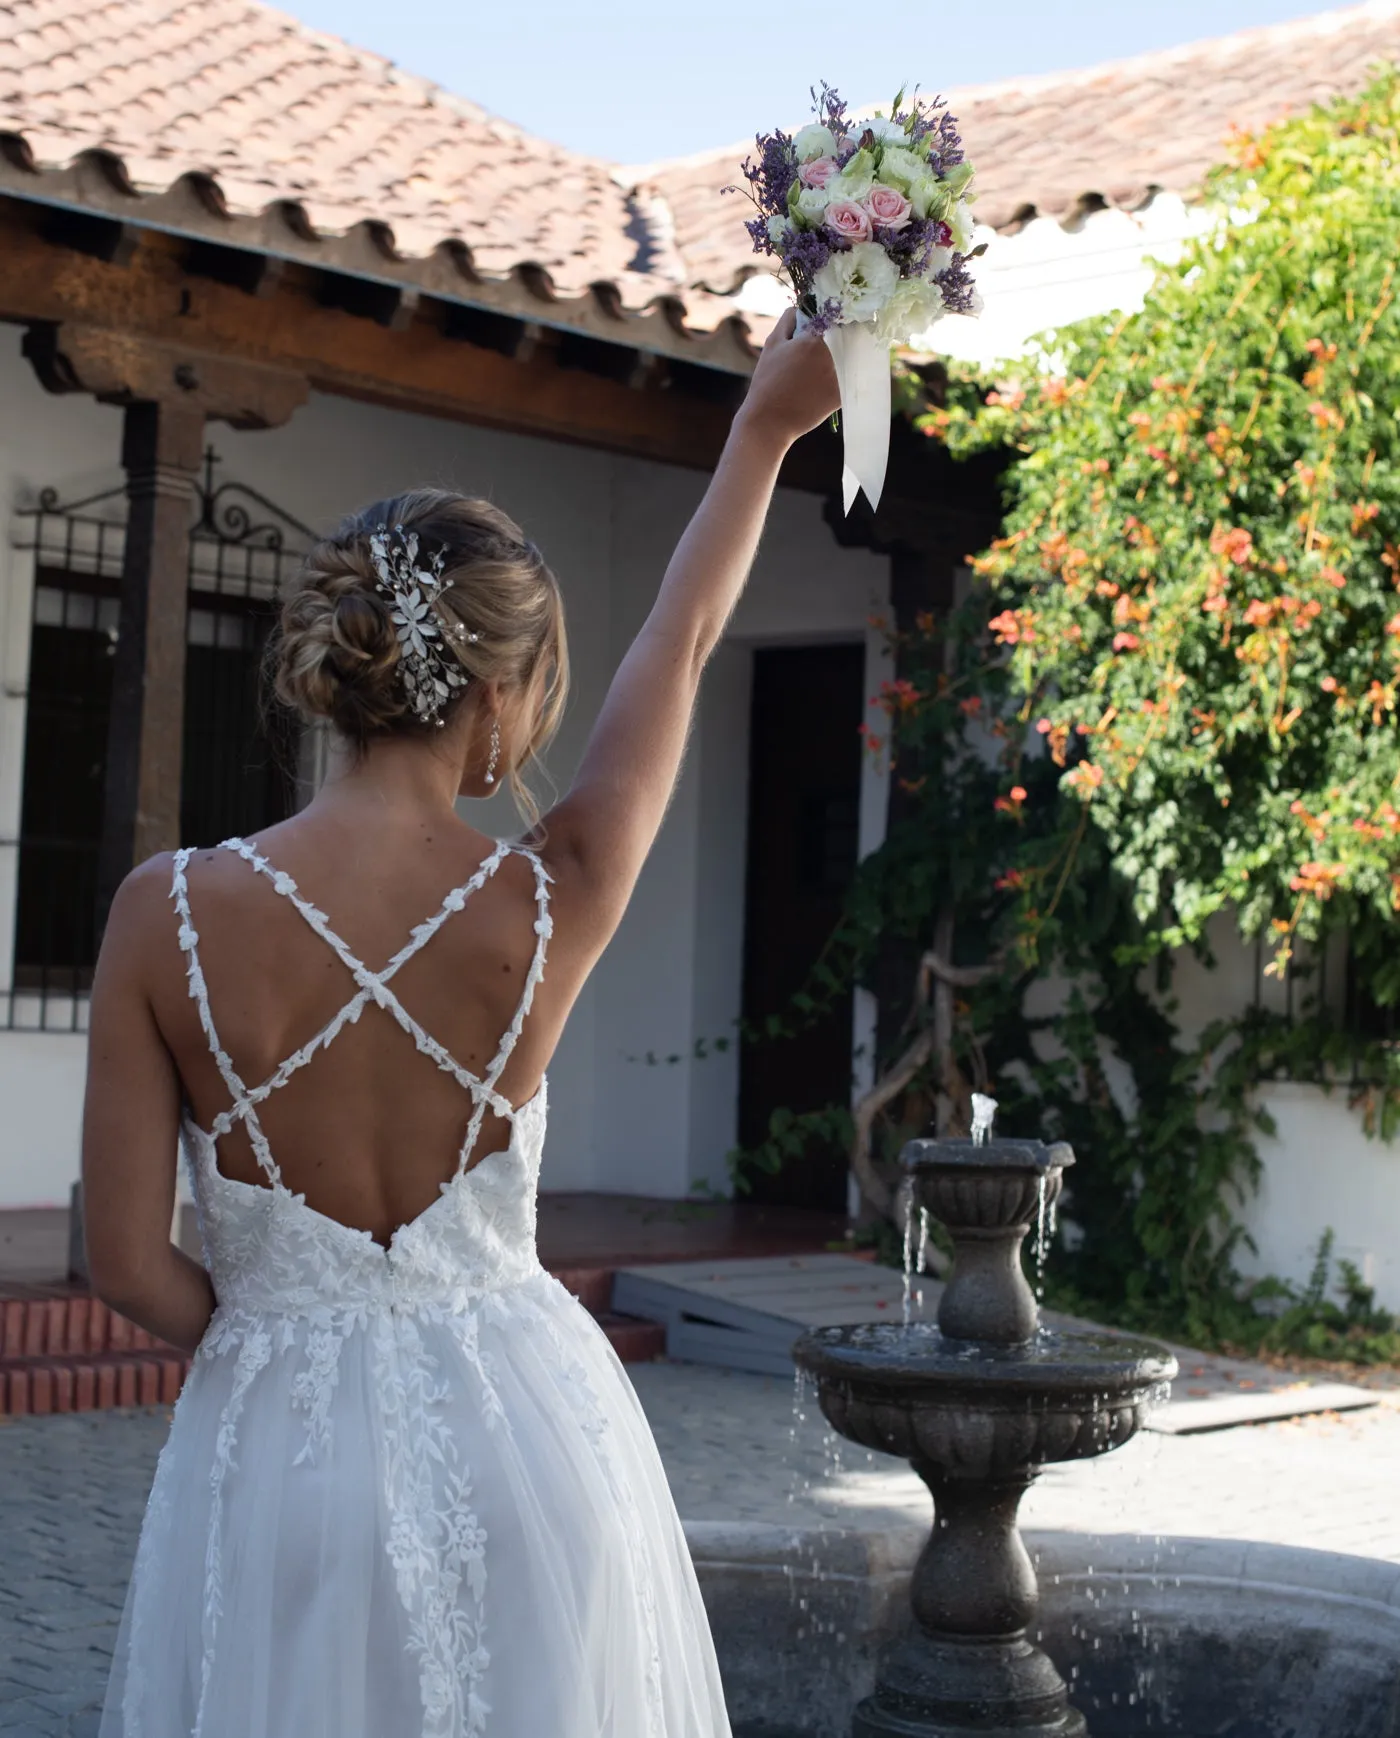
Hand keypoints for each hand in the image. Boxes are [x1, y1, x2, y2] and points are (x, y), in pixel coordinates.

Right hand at [736, 307, 840, 448]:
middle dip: (847, 333)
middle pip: (852, 335)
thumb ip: (789, 319)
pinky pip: (853, 377)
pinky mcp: (842, 395)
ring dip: (852, 353)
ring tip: (838, 357)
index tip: (834, 320)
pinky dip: (850, 373)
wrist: (770, 421)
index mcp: (816, 338)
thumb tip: (803, 308)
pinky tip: (839, 374)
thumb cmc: (767, 381)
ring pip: (856, 356)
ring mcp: (840, 376)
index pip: (838, 317)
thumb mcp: (773, 343)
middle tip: (838, 337)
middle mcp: (833, 355)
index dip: (838, 316)